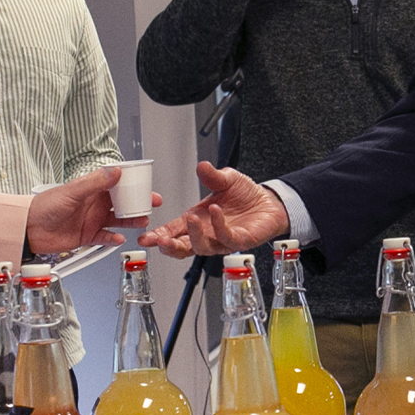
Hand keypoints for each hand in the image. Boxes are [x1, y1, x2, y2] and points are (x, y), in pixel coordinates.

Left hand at [26, 167, 155, 254]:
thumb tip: (116, 172)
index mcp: (91, 189)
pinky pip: (105, 237)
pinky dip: (113, 238)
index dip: (132, 183)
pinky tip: (118, 238)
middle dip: (138, 203)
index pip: (117, 183)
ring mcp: (92, 220)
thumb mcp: (72, 191)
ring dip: (130, 220)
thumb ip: (95, 183)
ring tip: (141, 222)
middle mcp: (94, 204)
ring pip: (118, 220)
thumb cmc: (45, 206)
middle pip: (122, 202)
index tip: (146, 185)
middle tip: (151, 204)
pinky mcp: (87, 236)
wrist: (29, 228)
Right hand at [138, 162, 287, 257]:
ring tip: (191, 218)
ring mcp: (222, 240)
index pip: (174, 231)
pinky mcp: (239, 241)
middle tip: (160, 239)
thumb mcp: (226, 179)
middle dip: (169, 246)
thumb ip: (212, 176)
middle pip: (183, 248)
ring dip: (194, 235)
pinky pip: (226, 238)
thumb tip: (201, 166)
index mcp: (198, 219)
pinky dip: (218, 226)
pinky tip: (215, 211)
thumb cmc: (245, 195)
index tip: (146, 238)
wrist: (269, 202)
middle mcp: (207, 233)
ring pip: (202, 247)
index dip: (159, 236)